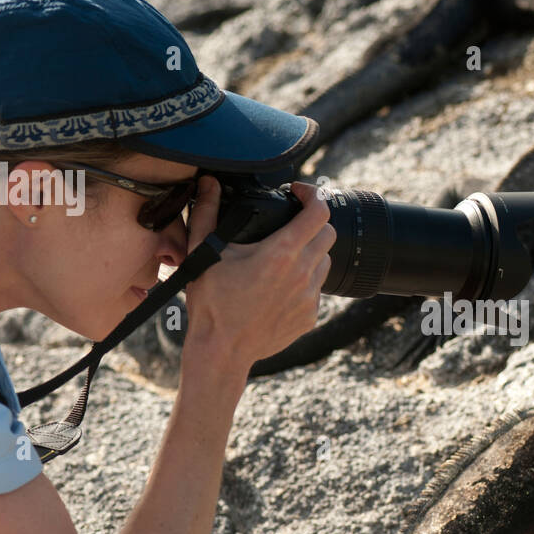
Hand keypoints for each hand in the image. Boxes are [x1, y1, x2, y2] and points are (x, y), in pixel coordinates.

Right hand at [180, 178, 335, 371]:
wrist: (222, 351)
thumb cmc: (212, 302)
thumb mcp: (204, 252)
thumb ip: (207, 212)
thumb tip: (208, 182)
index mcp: (282, 253)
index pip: (319, 212)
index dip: (313, 194)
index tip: (299, 193)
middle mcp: (303, 273)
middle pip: (328, 234)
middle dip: (313, 222)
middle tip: (292, 223)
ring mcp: (310, 297)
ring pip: (325, 261)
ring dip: (311, 252)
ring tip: (284, 256)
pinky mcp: (311, 316)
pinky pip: (317, 290)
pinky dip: (305, 282)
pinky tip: (280, 286)